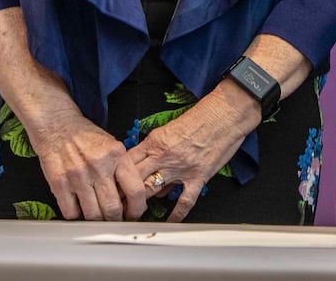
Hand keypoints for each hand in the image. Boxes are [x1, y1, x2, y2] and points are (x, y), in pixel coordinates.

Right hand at [27, 111, 146, 220]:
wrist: (58, 126)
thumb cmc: (86, 137)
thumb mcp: (113, 146)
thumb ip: (123, 168)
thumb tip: (132, 196)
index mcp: (116, 155)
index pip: (135, 190)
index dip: (137, 209)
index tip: (135, 214)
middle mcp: (98, 166)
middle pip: (113, 208)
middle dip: (117, 220)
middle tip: (117, 221)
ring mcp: (78, 176)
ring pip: (93, 214)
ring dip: (98, 221)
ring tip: (100, 219)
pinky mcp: (59, 184)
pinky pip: (71, 212)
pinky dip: (78, 217)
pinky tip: (81, 212)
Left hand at [125, 85, 254, 222]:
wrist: (225, 113)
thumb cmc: (202, 116)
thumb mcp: (170, 127)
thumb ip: (156, 148)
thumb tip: (149, 168)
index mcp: (155, 141)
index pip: (127, 161)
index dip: (115, 175)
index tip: (110, 185)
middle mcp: (164, 155)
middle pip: (134, 178)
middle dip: (122, 193)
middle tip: (115, 204)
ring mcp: (180, 168)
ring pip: (152, 190)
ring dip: (141, 204)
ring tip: (132, 214)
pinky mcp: (198, 176)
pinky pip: (184, 200)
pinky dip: (176, 214)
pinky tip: (170, 222)